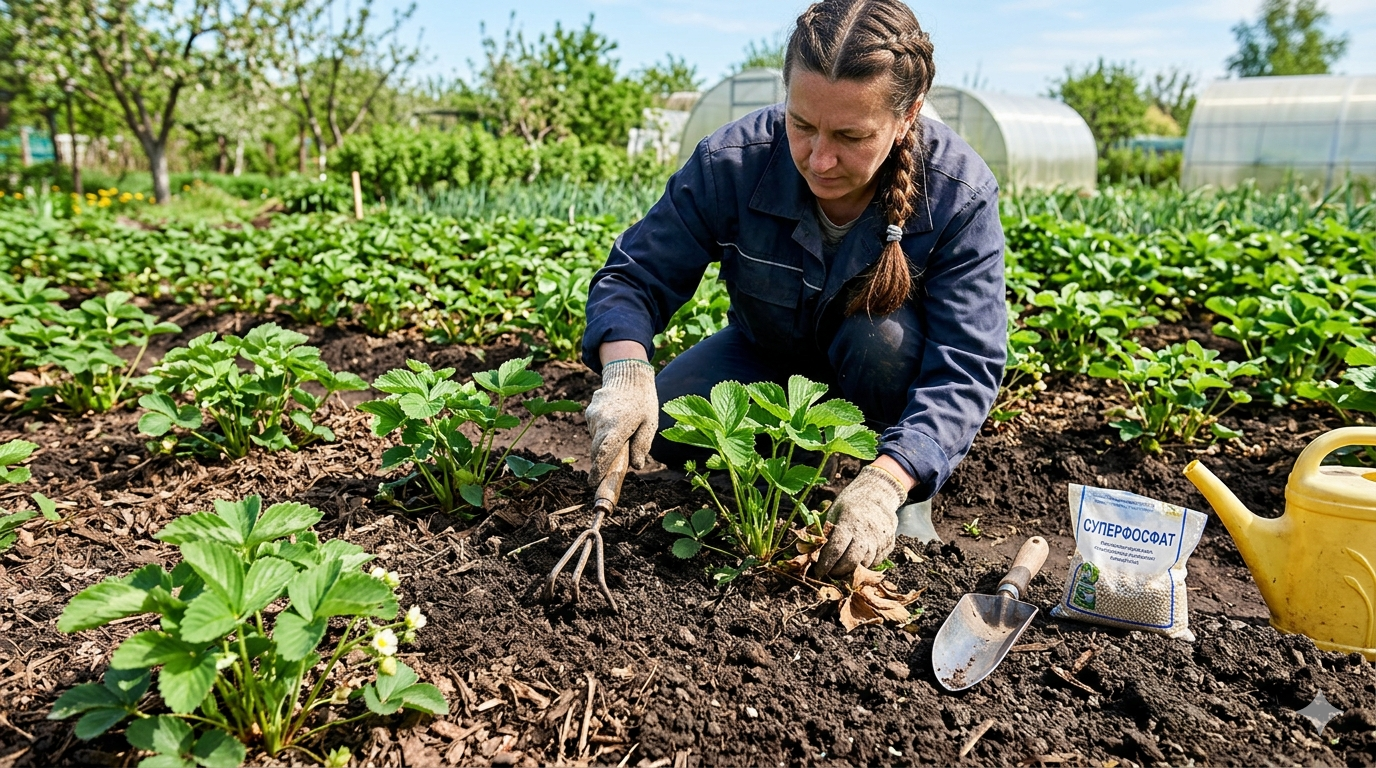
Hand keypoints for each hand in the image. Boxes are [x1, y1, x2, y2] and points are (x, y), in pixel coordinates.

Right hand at [584, 358, 658, 485]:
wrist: (629, 372)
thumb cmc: (644, 400)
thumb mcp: (650, 423)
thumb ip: (642, 445)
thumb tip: (637, 466)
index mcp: (617, 426)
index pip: (604, 453)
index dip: (598, 470)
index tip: (593, 483)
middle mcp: (601, 421)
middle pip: (596, 450)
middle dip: (600, 463)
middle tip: (605, 473)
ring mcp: (593, 415)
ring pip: (595, 439)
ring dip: (604, 445)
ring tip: (620, 438)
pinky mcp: (590, 411)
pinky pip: (594, 429)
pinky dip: (602, 433)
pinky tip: (615, 425)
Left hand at [814, 465, 906, 578]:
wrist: (879, 492)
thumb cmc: (851, 503)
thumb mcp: (834, 510)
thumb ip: (823, 530)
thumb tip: (805, 551)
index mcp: (850, 520)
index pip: (836, 548)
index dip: (825, 563)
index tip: (818, 571)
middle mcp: (867, 530)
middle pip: (852, 561)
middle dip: (838, 571)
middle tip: (829, 572)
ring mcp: (881, 538)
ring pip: (865, 565)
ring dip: (851, 570)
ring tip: (841, 567)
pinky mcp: (889, 544)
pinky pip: (875, 562)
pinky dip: (864, 565)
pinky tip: (856, 560)